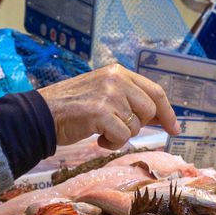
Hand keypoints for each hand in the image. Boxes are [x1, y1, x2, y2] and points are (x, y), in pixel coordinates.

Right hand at [37, 64, 180, 149]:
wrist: (40, 115)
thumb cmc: (71, 108)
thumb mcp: (102, 92)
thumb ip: (127, 98)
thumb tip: (157, 117)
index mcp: (118, 72)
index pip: (155, 91)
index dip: (168, 112)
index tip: (175, 128)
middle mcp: (116, 79)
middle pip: (150, 110)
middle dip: (138, 126)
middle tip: (118, 130)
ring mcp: (109, 95)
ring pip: (136, 125)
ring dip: (120, 135)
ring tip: (100, 131)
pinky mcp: (100, 112)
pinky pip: (122, 136)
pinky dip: (111, 143)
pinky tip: (97, 138)